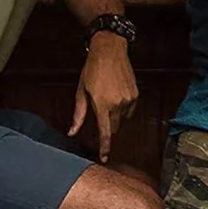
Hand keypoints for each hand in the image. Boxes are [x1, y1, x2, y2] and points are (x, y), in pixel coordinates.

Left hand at [69, 32, 137, 163]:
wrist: (110, 50)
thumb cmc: (92, 69)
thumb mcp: (81, 91)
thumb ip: (78, 114)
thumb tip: (72, 132)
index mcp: (102, 105)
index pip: (105, 133)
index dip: (105, 147)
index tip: (105, 158)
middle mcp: (118, 104)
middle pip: (114, 127)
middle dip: (107, 126)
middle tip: (100, 113)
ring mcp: (129, 98)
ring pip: (122, 118)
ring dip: (115, 115)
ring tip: (107, 99)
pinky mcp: (135, 93)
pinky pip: (129, 109)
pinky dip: (123, 108)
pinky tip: (116, 96)